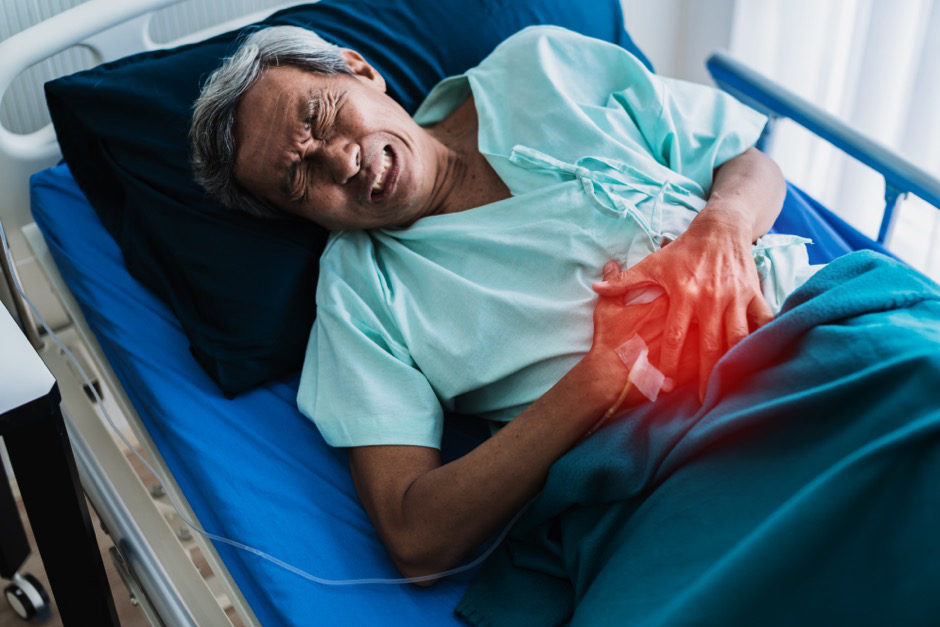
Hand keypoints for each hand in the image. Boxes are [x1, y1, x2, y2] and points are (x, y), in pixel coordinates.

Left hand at [593, 209, 772, 401]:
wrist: (720, 227)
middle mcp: (711, 299)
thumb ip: (625, 280)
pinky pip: (763, 320)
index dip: (671, 362)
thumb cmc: (684, 249)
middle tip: (705, 399)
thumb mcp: (653, 263)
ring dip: (735, 362)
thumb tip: (596, 287)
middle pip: (710, 345)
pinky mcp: (754, 293)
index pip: (676, 336)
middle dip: (707, 374)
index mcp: (685, 295)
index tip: (666, 384)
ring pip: (738, 337)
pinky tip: (762, 358)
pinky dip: (764, 338)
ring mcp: (735, 297)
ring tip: (732, 385)